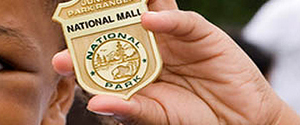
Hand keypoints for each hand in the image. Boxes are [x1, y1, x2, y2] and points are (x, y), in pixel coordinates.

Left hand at [51, 0, 299, 123]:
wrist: (240, 121)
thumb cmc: (193, 119)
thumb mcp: (156, 117)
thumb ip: (128, 109)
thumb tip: (94, 103)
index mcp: (130, 70)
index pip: (99, 57)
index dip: (79, 55)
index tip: (59, 61)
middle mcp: (145, 48)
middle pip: (117, 28)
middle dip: (97, 21)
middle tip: (74, 17)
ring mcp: (169, 37)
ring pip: (145, 12)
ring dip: (128, 6)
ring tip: (107, 4)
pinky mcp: (197, 32)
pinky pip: (179, 20)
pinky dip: (164, 17)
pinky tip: (150, 18)